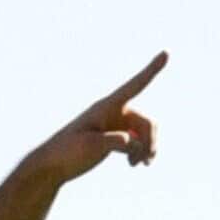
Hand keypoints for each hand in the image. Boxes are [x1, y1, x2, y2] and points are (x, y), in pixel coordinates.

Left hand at [16, 53, 165, 185]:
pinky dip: (141, 152)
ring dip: (147, 149)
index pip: (134, 85)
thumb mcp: (89, 147)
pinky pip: (139, 141)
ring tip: (137, 165)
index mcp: (106, 106)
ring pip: (145, 133)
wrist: (53, 165)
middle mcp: (114, 112)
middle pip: (146, 122)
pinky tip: (133, 165)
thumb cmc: (67, 152)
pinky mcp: (116, 137)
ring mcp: (116, 124)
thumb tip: (133, 142)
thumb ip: (113, 142)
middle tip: (146, 160)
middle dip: (150, 141)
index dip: (151, 70)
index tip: (166, 53)